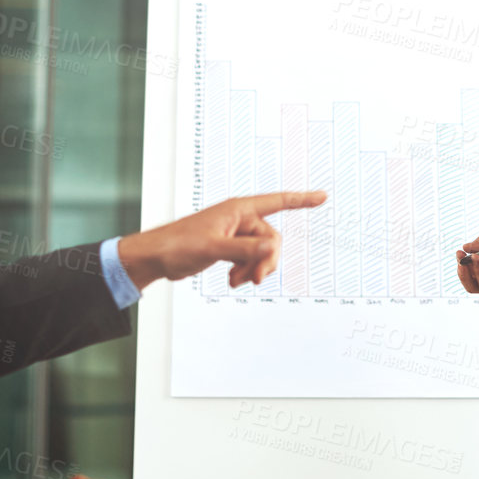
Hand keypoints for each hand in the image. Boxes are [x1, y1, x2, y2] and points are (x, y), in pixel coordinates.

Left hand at [117, 191, 325, 290]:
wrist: (157, 257)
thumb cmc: (178, 245)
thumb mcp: (213, 248)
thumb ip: (244, 248)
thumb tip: (273, 246)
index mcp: (238, 210)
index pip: (277, 202)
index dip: (301, 200)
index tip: (322, 197)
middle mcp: (239, 219)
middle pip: (270, 238)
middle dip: (265, 260)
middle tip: (255, 279)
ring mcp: (234, 233)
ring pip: (260, 252)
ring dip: (252, 268)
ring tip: (236, 281)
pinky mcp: (228, 247)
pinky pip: (249, 259)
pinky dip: (244, 271)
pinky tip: (232, 280)